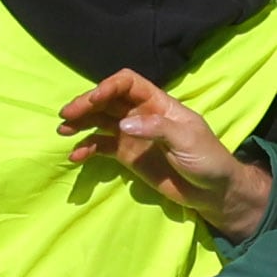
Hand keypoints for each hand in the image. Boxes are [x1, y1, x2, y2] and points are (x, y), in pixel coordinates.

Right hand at [62, 70, 272, 238]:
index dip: (108, 87)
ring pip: (99, 121)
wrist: (213, 192)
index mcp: (158, 104)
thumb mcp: (188, 140)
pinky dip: (86, 148)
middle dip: (86, 104)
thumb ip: (157, 129)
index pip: (128, 84)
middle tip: (67, 115)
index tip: (93, 100)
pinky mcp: (125, 155)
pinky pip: (100, 146)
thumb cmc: (208, 160)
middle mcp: (141, 115)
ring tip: (63, 130)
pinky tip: (76, 156)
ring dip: (80, 122)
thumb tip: (122, 125)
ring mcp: (131, 135)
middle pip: (107, 100)